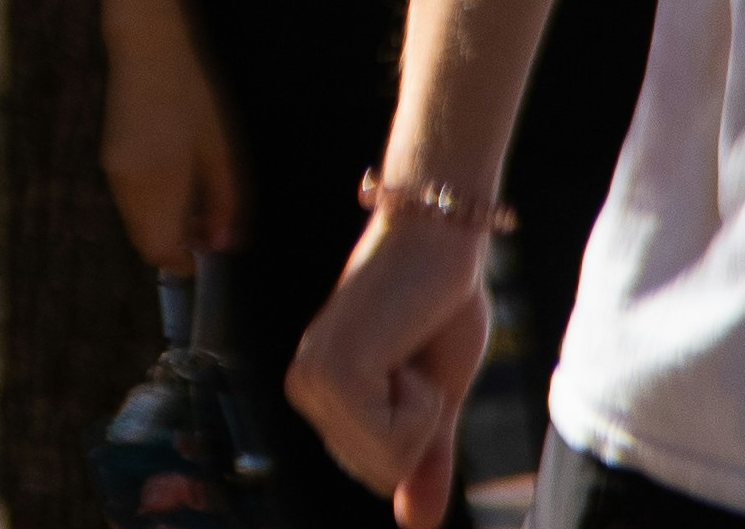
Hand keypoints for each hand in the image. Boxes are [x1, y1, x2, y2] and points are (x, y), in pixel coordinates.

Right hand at [98, 21, 239, 270]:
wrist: (147, 50)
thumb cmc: (193, 97)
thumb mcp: (222, 151)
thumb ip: (225, 204)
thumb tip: (224, 244)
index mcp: (158, 184)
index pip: (161, 250)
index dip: (185, 263)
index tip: (209, 253)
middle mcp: (128, 186)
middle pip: (145, 242)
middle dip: (175, 246)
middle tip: (208, 228)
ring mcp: (114, 172)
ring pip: (136, 223)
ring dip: (163, 227)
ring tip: (195, 202)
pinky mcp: (110, 158)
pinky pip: (130, 202)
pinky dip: (151, 209)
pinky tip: (174, 183)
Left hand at [287, 202, 496, 528]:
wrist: (440, 244)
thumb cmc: (439, 308)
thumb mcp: (437, 401)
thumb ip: (421, 462)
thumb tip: (417, 527)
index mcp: (321, 395)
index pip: (379, 472)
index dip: (418, 433)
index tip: (415, 369)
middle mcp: (304, 389)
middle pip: (380, 473)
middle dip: (420, 425)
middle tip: (412, 358)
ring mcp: (313, 380)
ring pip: (387, 461)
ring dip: (422, 410)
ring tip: (406, 351)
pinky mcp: (334, 371)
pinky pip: (394, 439)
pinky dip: (420, 402)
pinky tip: (404, 350)